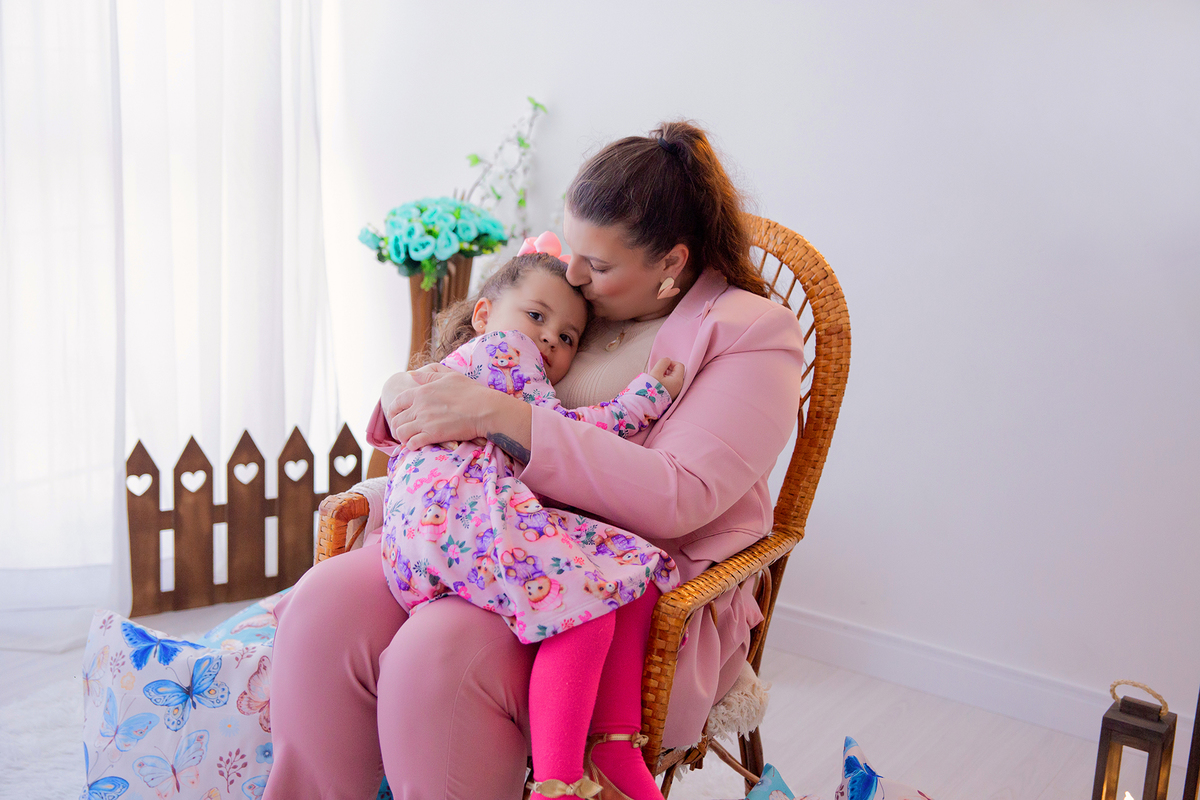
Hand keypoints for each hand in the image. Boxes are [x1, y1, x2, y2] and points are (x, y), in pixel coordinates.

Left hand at [386, 368, 502, 450]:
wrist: (485, 409)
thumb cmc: (471, 391)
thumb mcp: (449, 376)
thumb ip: (429, 375)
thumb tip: (411, 374)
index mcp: (422, 391)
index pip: (397, 401)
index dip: (393, 410)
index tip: (397, 416)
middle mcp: (420, 406)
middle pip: (396, 419)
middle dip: (397, 426)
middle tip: (404, 431)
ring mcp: (425, 421)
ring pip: (401, 433)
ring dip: (403, 437)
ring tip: (410, 439)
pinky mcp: (433, 435)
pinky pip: (412, 443)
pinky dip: (411, 445)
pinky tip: (418, 445)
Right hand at [649, 357, 684, 399]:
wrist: (646, 404)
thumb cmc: (651, 388)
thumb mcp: (656, 372)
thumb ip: (663, 362)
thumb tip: (667, 361)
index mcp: (678, 380)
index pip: (679, 365)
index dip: (670, 363)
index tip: (661, 367)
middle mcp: (680, 387)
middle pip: (677, 372)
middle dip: (667, 370)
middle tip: (658, 374)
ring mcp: (676, 392)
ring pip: (673, 378)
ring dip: (665, 376)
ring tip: (657, 380)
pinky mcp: (671, 396)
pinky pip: (670, 385)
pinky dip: (665, 382)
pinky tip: (658, 386)